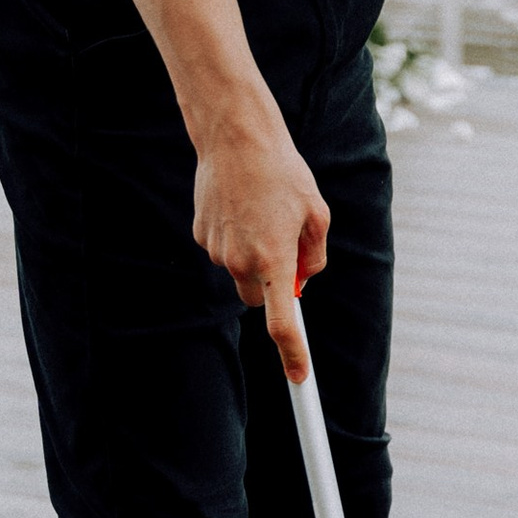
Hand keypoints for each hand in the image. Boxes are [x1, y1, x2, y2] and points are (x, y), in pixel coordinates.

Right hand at [192, 102, 333, 382]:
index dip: (293, 354)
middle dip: (272, 284)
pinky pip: (224, 248)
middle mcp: (240, 262)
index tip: (300, 378)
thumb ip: (313, 256)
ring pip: (241, 270)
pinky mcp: (201, 235)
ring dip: (255, 253)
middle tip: (287, 245)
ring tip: (264, 208)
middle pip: (258, 297)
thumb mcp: (316, 213)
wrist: (235, 139)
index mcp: (273, 261)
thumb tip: (302, 281)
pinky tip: (242, 203)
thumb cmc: (283, 173)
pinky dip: (236, 235)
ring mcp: (216, 250)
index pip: (283, 324)